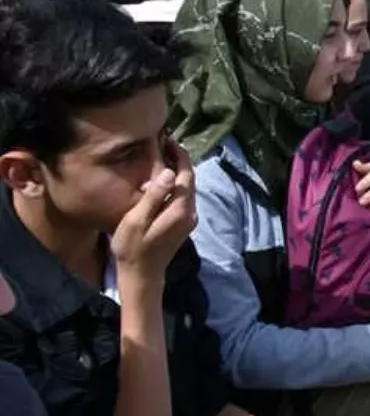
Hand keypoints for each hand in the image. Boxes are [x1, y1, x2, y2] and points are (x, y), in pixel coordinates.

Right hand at [110, 140, 195, 279]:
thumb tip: (169, 173)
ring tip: (161, 158)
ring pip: (188, 188)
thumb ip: (154, 196)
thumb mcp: (137, 220)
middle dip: (179, 160)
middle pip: (190, 179)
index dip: (179, 155)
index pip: (187, 174)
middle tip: (163, 145)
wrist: (142, 275)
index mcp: (181, 209)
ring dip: (178, 172)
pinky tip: (162, 181)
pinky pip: (183, 197)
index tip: (167, 140)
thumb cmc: (133, 248)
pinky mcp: (184, 224)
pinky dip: (176, 185)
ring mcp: (189, 219)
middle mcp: (191, 212)